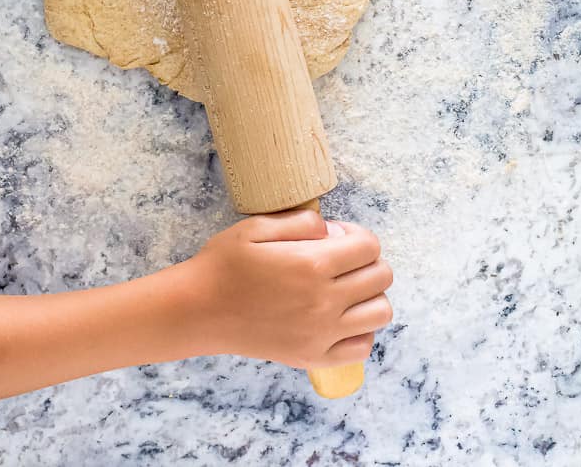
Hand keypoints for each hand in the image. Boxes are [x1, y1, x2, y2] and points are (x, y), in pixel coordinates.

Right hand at [190, 209, 392, 368]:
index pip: (369, 246)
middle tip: (341, 260)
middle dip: (367, 261)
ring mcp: (321, 334)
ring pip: (380, 313)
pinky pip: (362, 347)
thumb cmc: (224, 264)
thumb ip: (302, 222)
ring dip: (370, 295)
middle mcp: (324, 302)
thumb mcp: (257, 227)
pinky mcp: (313, 357)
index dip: (358, 235)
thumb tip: (334, 231)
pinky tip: (339, 317)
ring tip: (344, 288)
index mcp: (312, 264)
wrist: (199, 311)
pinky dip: (360, 331)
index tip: (337, 237)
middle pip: (381, 277)